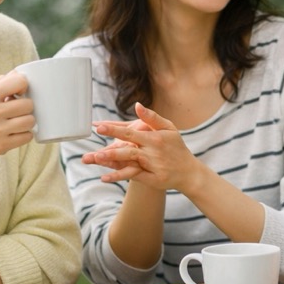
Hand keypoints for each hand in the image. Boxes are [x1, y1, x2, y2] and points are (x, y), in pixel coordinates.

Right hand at [0, 71, 34, 167]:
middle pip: (28, 104)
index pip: (18, 81)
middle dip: (25, 106)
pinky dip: (24, 134)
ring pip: (30, 121)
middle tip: (17, 110)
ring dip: (26, 121)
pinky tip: (15, 132)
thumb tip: (15, 75)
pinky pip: (27, 137)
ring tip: (17, 122)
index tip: (18, 92)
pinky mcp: (2, 146)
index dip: (22, 86)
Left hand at [83, 103, 202, 190]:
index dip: (114, 130)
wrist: (188, 172)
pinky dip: (118, 176)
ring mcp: (151, 166)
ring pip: (129, 162)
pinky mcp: (151, 178)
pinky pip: (132, 176)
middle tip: (95, 148)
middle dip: (111, 148)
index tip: (98, 126)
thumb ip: (152, 117)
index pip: (130, 132)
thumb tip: (137, 105)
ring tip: (97, 158)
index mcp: (154, 138)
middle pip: (128, 149)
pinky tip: (104, 177)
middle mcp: (152, 152)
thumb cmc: (176, 146)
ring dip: (113, 161)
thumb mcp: (168, 128)